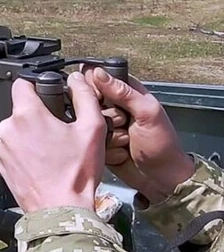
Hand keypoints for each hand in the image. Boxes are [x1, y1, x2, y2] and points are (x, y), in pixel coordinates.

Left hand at [0, 73, 106, 212]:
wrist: (61, 210)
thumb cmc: (75, 174)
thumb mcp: (92, 129)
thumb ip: (84, 97)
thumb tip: (78, 80)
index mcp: (27, 115)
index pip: (21, 84)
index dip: (35, 86)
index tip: (47, 95)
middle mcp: (8, 129)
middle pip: (21, 110)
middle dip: (38, 115)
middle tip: (59, 130)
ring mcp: (3, 149)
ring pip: (16, 130)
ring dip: (31, 135)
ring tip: (53, 150)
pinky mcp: (2, 165)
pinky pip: (13, 149)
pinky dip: (26, 152)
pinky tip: (43, 163)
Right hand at [84, 67, 194, 203]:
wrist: (161, 179)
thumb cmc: (162, 144)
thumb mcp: (147, 113)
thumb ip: (123, 92)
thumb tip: (97, 72)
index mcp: (127, 93)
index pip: (99, 78)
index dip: (94, 87)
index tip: (100, 98)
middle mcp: (113, 108)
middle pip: (88, 102)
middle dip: (103, 115)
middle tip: (121, 123)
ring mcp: (105, 127)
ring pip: (88, 123)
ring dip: (107, 135)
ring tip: (125, 141)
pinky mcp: (99, 144)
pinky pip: (89, 142)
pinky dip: (105, 149)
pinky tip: (120, 153)